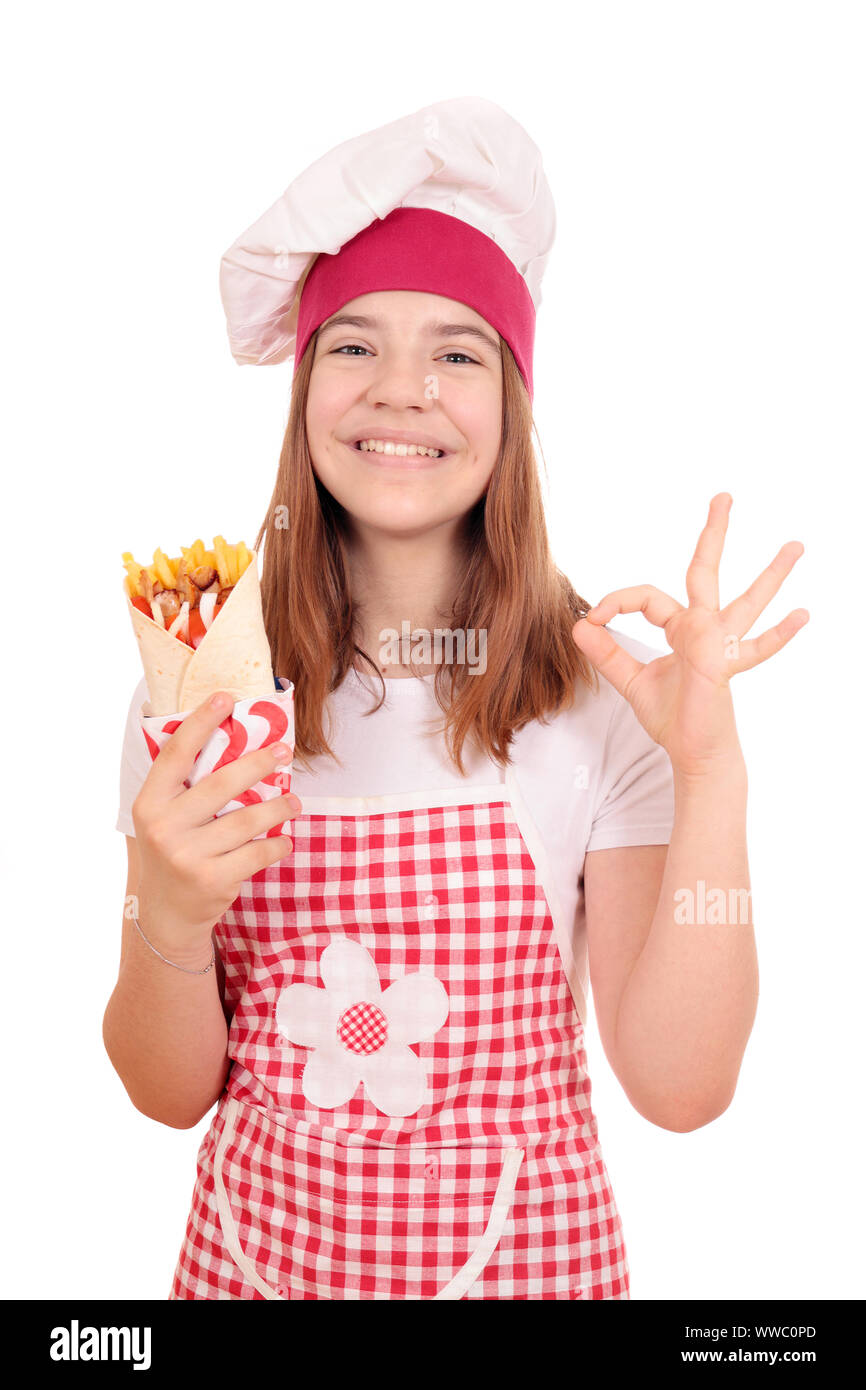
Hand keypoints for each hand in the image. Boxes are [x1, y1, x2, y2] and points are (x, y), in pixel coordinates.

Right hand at [132, 691, 302, 954]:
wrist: (166, 913)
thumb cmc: (174, 850)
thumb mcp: (164, 817)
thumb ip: (186, 786)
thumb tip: (233, 739)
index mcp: (149, 803)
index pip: (176, 754)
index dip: (200, 722)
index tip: (226, 697)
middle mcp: (163, 827)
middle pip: (220, 784)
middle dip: (258, 763)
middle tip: (284, 750)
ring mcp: (187, 855)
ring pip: (246, 819)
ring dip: (278, 807)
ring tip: (294, 801)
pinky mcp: (213, 879)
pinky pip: (257, 852)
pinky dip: (276, 844)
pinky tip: (285, 839)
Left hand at [571, 494, 808, 776]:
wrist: (692, 751)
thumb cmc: (673, 717)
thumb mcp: (630, 682)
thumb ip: (607, 654)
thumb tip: (580, 624)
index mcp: (680, 628)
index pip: (647, 598)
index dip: (617, 602)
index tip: (594, 619)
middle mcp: (704, 628)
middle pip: (706, 571)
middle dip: (713, 534)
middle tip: (724, 497)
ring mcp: (720, 644)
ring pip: (748, 600)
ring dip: (772, 573)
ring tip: (795, 545)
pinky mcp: (724, 665)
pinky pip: (756, 648)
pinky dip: (779, 633)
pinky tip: (803, 615)